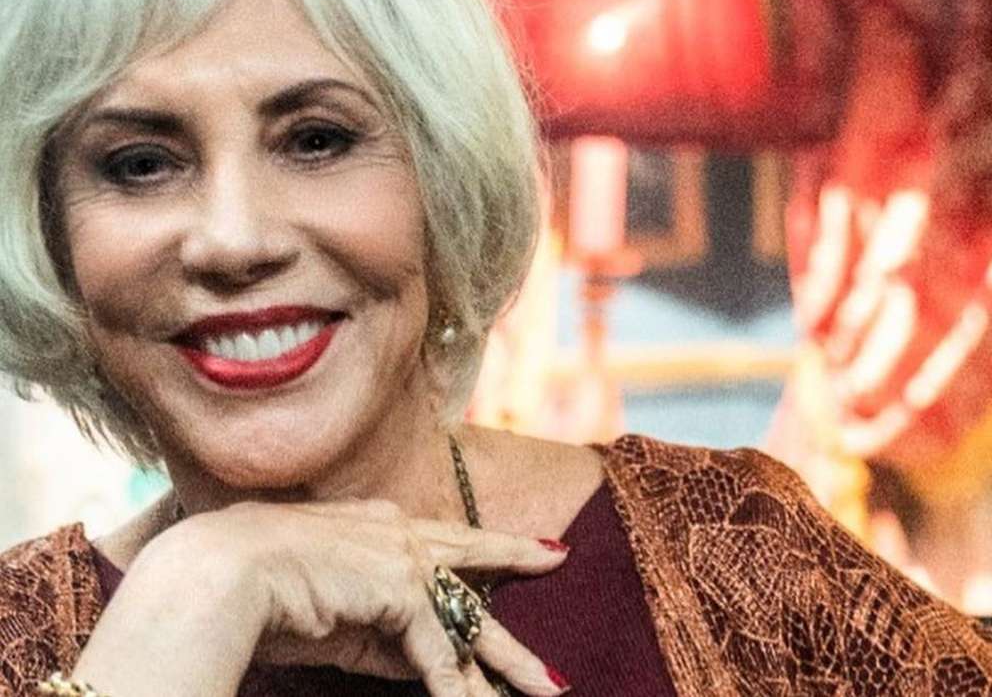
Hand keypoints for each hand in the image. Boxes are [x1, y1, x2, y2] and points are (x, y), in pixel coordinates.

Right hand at [90, 499, 569, 696]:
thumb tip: (419, 661)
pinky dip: (457, 689)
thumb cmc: (248, 589)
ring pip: (469, 617)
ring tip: (550, 687)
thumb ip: (372, 630)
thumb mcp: (324, 611)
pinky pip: (440, 654)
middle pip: (469, 560)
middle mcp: (395, 533)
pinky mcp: (401, 591)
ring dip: (509, 662)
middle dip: (519, 562)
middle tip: (559, 558)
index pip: (439, 540)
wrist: (216, 575)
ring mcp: (402, 558)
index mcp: (372, 526)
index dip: (482, 545)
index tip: (522, 540)